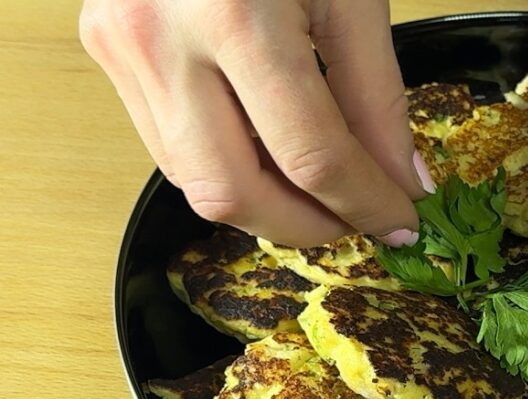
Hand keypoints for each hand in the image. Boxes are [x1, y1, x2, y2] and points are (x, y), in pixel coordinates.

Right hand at [79, 0, 430, 247]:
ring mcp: (120, 46)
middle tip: (357, 221)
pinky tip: (268, 151)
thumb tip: (401, 179)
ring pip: (191, 180)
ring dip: (264, 204)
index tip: (401, 222)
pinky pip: (167, 142)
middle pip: (233, 191)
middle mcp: (161, 39)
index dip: (366, 203)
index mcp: (236, 17)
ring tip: (319, 192)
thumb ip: (378, 95)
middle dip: (307, 226)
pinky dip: (226, 164)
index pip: (311, 155)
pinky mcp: (104, 48)